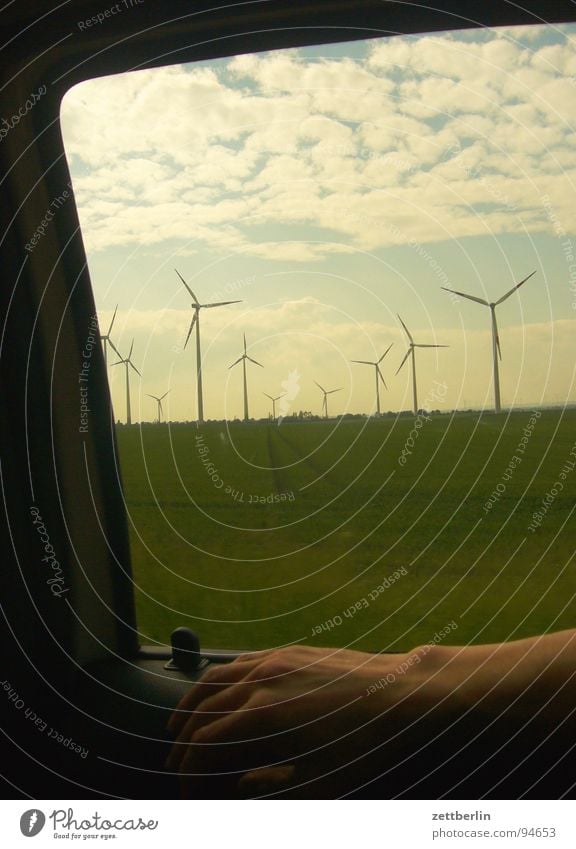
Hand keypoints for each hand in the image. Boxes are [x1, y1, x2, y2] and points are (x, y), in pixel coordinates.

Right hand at [165, 644, 446, 797]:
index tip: (185, 788)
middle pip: (204, 711)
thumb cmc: (365, 744)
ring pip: (216, 679)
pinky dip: (218, 678)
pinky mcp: (288, 651)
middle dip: (184, 740)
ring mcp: (274, 660)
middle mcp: (262, 680)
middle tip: (174, 762)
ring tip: (177, 724)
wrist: (402, 693)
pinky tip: (216, 691)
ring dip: (192, 703)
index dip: (190, 770)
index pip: (207, 744)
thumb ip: (270, 786)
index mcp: (264, 716)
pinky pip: (240, 661)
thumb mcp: (319, 781)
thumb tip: (238, 787)